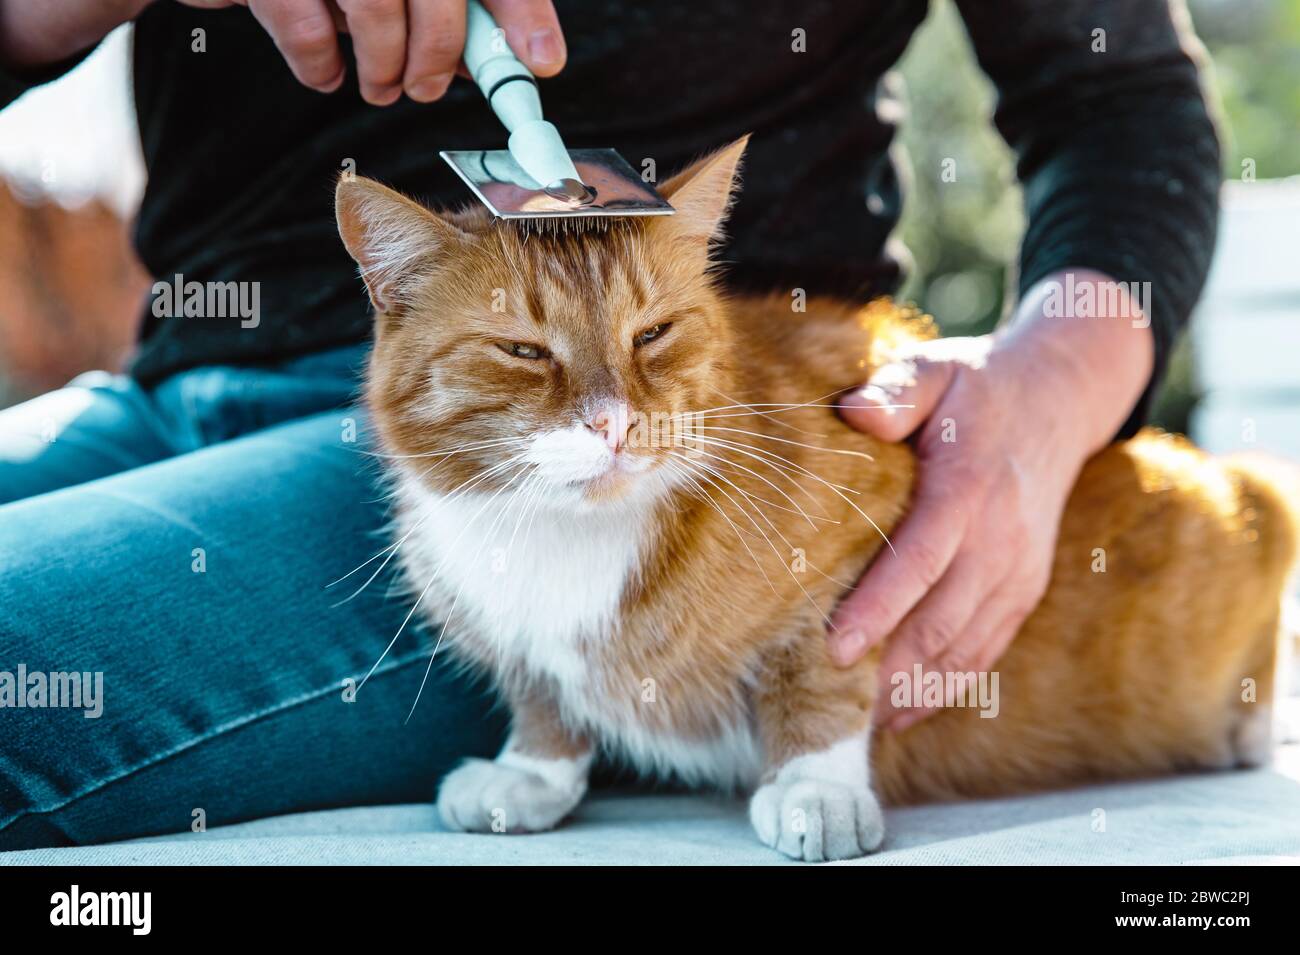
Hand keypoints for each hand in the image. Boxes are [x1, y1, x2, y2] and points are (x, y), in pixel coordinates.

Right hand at [175, 0, 565, 104]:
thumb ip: (446, 5)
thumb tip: (491, 59)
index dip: (522, 12)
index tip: (541, 61)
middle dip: (438, 56)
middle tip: (426, 89)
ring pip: (375, 9)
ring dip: (384, 66)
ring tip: (381, 87)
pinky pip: (306, 27)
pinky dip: (320, 64)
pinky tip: (327, 72)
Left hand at [829, 270, 1153, 730]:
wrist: (1059, 399)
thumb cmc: (976, 387)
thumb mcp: (936, 369)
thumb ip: (897, 392)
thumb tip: (854, 413)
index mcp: (970, 488)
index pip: (921, 559)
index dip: (878, 607)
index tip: (834, 646)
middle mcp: (1001, 539)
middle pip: (942, 620)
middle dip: (888, 669)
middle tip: (829, 705)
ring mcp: (1019, 570)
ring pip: (965, 647)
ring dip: (915, 691)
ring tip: (858, 724)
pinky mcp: (1025, 587)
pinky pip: (988, 649)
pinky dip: (948, 687)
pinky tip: (905, 714)